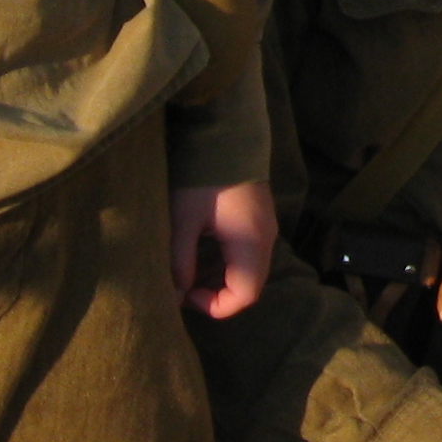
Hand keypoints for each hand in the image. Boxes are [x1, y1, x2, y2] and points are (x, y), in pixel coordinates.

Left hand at [171, 178, 276, 318]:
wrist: (226, 135)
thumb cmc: (203, 178)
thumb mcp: (184, 221)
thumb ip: (180, 261)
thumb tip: (175, 294)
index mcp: (251, 243)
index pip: (244, 295)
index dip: (214, 306)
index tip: (185, 293)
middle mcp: (266, 239)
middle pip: (250, 286)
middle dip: (216, 295)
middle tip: (184, 286)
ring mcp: (266, 228)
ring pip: (249, 271)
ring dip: (220, 279)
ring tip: (189, 271)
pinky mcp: (260, 219)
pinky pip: (248, 254)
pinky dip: (226, 263)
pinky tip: (202, 253)